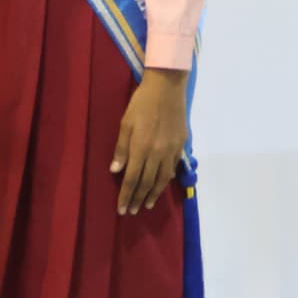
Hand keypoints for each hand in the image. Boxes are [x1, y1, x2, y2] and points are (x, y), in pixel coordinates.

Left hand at [111, 68, 188, 215]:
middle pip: (147, 183)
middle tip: (133, 211)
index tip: (122, 209)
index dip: (126, 196)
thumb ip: (121, 148)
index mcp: (141, 148)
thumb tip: (116, 171)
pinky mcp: (181, 144)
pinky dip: (167, 179)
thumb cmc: (142, 102)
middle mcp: (157, 153)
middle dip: (138, 199)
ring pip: (162, 179)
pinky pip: (173, 167)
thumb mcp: (126, 122)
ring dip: (154, 194)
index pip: (132, 179)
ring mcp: (171, 150)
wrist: (168, 86)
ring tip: (147, 204)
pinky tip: (162, 184)